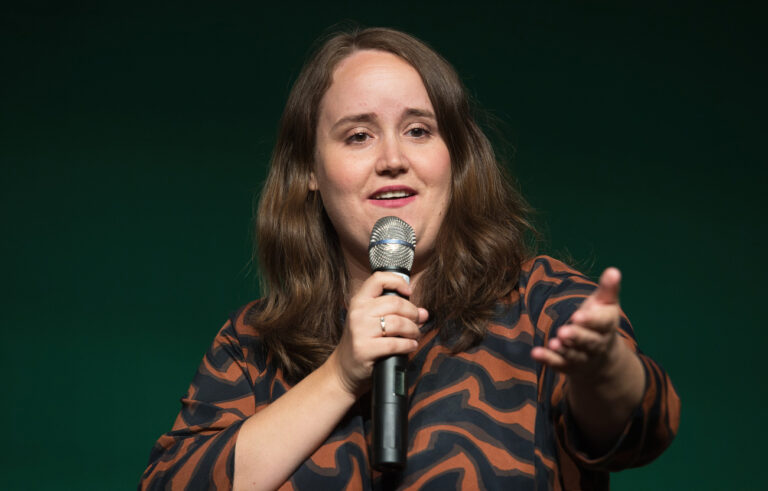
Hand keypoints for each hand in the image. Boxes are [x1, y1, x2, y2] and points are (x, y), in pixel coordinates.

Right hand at [328, 272, 428, 396]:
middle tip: (418, 321)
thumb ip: (396, 313)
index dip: (397, 282)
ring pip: (398, 323)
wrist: (345, 367)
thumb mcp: (373, 321)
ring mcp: (360, 330)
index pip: (378, 279)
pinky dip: (408, 345)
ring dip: (413, 330)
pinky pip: (395, 343)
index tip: (408, 291)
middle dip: (413, 313)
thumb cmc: (363, 341)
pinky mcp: (364, 349)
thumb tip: (423, 313)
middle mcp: (358, 313)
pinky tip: (410, 345)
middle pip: (396, 303)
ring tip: (415, 335)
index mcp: (359, 301)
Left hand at [531, 267, 623, 378]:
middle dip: (576, 337)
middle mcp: (597, 344)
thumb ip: (608, 289)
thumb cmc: (600, 321)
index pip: (602, 323)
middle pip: (588, 342)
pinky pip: (558, 364)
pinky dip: (548, 359)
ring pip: (574, 355)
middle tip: (563, 331)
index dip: (590, 320)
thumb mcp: (605, 304)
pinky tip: (535, 353)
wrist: (602, 356)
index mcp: (607, 326)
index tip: (578, 315)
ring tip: (553, 343)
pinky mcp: (568, 366)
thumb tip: (614, 270)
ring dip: (563, 350)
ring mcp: (583, 357)